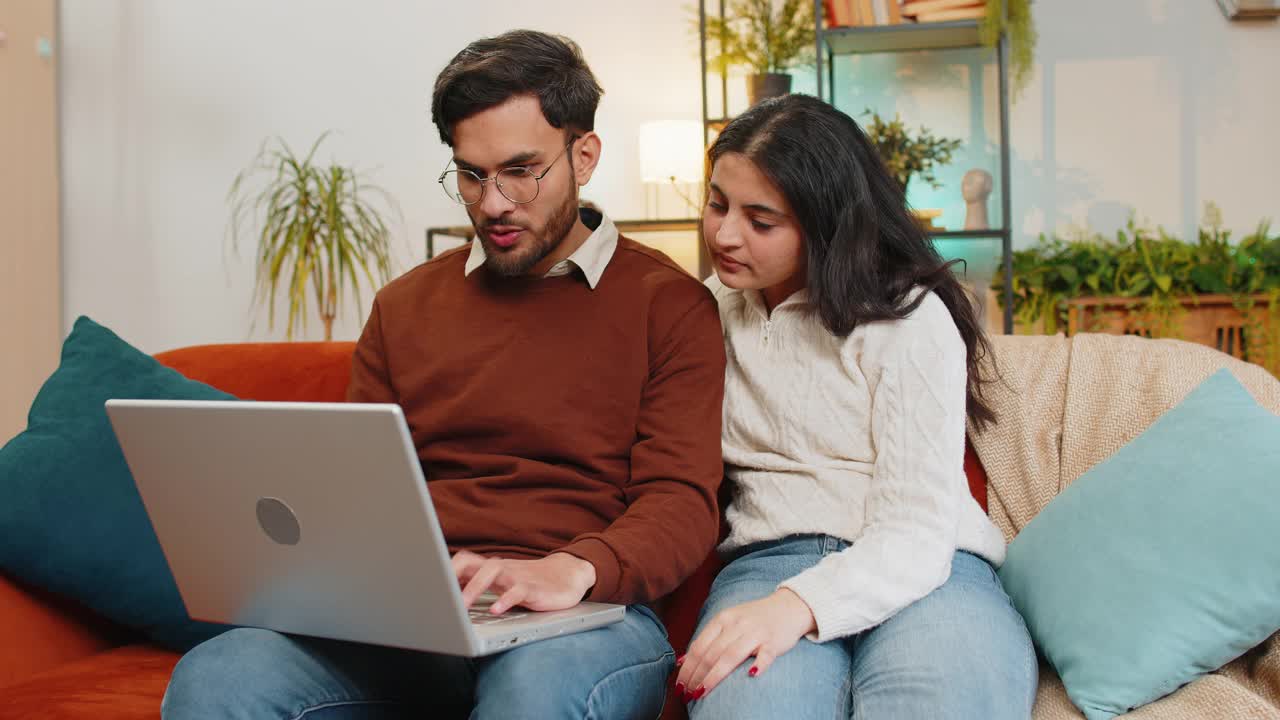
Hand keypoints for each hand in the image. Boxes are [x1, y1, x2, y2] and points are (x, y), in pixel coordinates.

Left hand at [451, 550, 596, 614]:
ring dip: (475, 587)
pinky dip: (505, 599)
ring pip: (493, 571)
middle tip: (439, 595)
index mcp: (491, 568)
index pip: (463, 561)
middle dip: (453, 575)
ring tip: (461, 605)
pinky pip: (518, 590)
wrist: (569, 575)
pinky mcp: (535, 588)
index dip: (444, 570)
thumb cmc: (530, 582)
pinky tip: (496, 610)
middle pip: (472, 562)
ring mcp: (518, 576)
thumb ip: (480, 586)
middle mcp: (501, 569)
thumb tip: (448, 596)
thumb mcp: (503, 584)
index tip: (427, 585)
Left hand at [675, 588, 815, 701]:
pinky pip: (765, 654)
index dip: (688, 668)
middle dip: (696, 676)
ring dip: (714, 677)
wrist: (788, 607)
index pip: (699, 646)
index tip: (680, 686)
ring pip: (731, 656)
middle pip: (711, 654)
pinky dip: (759, 664)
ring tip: (701, 693)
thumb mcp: (728, 622)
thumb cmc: (754, 618)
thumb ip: (707, 639)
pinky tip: (751, 675)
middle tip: (687, 694)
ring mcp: (755, 633)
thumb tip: (682, 661)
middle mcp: (737, 624)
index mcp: (723, 619)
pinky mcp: (773, 642)